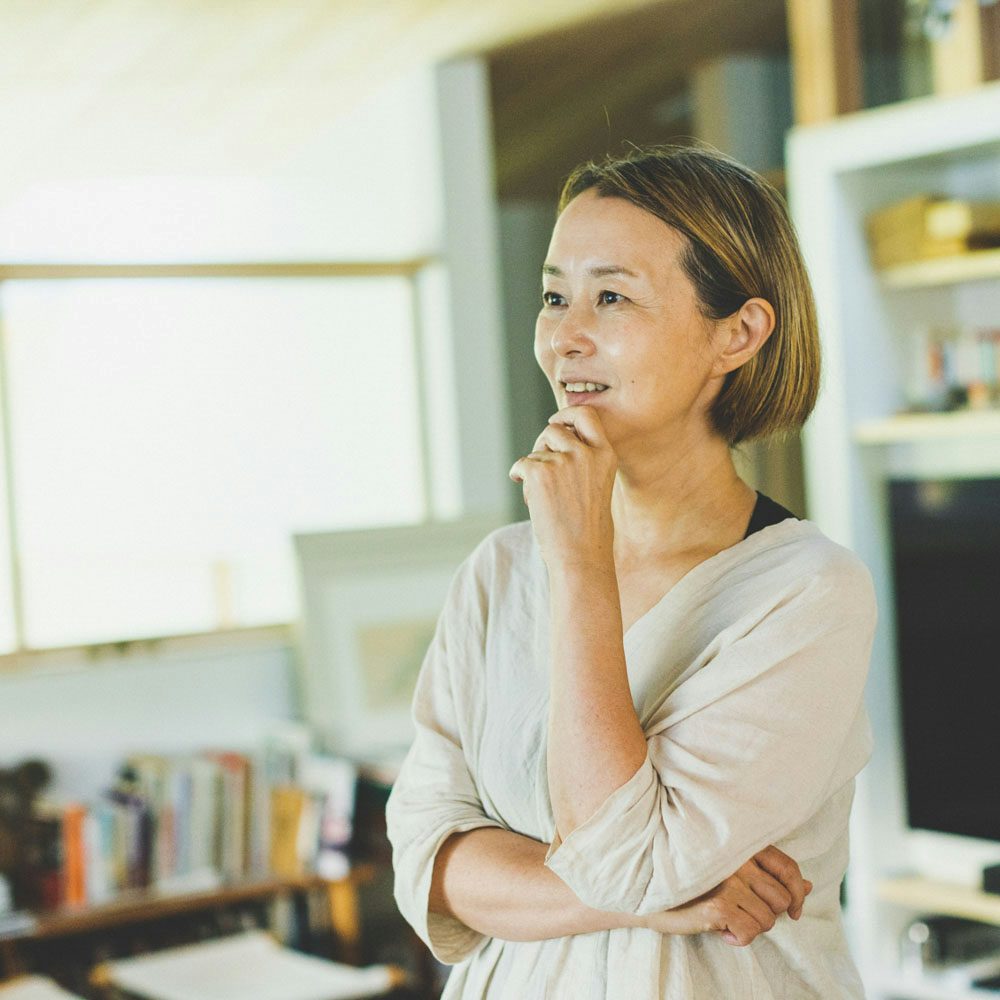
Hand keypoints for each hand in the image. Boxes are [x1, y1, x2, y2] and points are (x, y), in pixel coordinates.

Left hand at [508, 407, 617, 569]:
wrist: (580, 556)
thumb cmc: (588, 528)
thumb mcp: (596, 486)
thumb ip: (582, 460)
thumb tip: (552, 437)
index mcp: (606, 455)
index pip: (586, 415)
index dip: (567, 413)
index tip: (555, 420)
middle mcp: (586, 453)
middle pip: (554, 429)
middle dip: (542, 443)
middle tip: (540, 466)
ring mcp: (563, 462)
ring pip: (536, 450)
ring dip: (533, 468)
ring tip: (543, 497)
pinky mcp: (540, 473)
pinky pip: (521, 464)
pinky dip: (519, 477)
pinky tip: (532, 500)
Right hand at [634, 845, 812, 945]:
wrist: (649, 888)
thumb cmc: (691, 877)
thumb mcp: (731, 869)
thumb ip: (768, 874)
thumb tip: (808, 885)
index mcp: (742, 844)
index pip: (788, 868)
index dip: (797, 894)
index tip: (794, 911)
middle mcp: (738, 858)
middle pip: (782, 898)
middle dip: (768, 913)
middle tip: (743, 912)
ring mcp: (729, 881)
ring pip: (768, 920)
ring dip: (752, 926)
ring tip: (728, 918)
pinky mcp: (719, 905)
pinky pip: (751, 932)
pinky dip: (739, 937)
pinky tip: (721, 929)